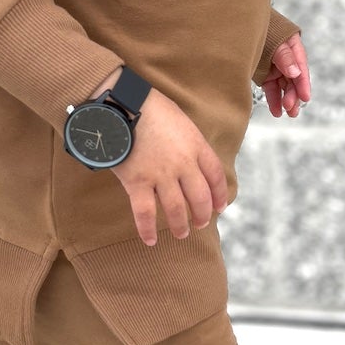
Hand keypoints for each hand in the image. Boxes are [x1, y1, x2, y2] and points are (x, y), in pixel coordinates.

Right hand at [109, 84, 230, 246]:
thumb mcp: (180, 120)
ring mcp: (161, 175)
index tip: (221, 206)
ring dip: (180, 225)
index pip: (215, 175)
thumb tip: (189, 157)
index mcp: (196, 145)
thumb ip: (188, 141)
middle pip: (200, 197)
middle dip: (203, 214)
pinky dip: (147, 230)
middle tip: (201, 223)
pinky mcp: (137, 183)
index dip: (220, 194)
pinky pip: (145, 213)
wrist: (123, 104)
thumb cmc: (150, 106)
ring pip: (177, 209)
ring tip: (181, 234)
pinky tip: (150, 240)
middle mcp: (183, 164)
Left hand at [260, 34, 309, 117]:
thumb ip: (285, 57)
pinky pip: (272, 89)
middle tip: (291, 109)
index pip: (301, 68)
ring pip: (284, 87)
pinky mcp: (265, 75)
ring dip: (286, 100)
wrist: (237, 27)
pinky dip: (274, 100)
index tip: (305, 97)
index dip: (303, 84)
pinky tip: (276, 111)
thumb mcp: (275, 41)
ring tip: (288, 113)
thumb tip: (295, 73)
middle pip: (293, 80)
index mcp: (293, 48)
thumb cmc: (261, 29)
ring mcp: (276, 68)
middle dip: (293, 95)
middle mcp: (287, 59)